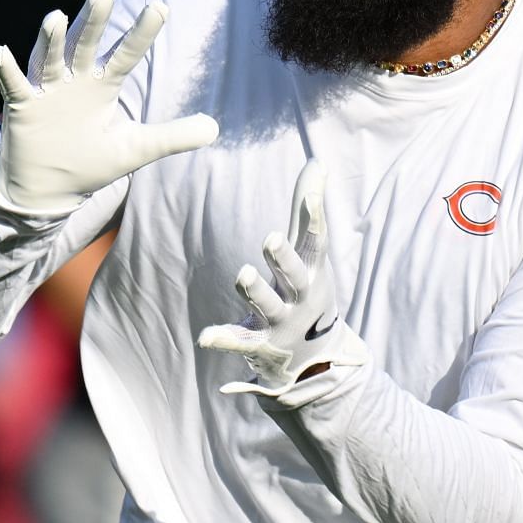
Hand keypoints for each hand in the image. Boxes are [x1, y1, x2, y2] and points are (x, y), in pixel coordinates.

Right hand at [0, 0, 218, 216]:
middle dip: (93, 21)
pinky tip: (2, 52)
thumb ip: (173, 136)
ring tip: (55, 17)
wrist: (47, 190)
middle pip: (85, 44)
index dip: (141, 33)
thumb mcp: (135, 149)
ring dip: (51, 39)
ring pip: (49, 58)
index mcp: (103, 85)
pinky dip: (8, 70)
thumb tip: (215, 128)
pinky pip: (14, 86)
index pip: (126, 54)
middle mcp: (74, 80)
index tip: (161, 7)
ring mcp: (46, 92)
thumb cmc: (90, 161)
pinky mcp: (21, 109)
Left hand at [199, 159, 368, 397]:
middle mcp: (299, 297)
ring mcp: (280, 322)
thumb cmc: (305, 290)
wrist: (314, 360)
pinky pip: (240, 341)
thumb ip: (307, 211)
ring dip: (256, 291)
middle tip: (270, 238)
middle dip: (283, 259)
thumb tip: (317, 162)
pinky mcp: (258, 343)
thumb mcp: (310, 255)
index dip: (315, 219)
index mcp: (312, 271)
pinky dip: (224, 339)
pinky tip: (205, 337)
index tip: (312, 197)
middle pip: (294, 277)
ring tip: (243, 273)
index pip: (315, 243)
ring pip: (268, 306)